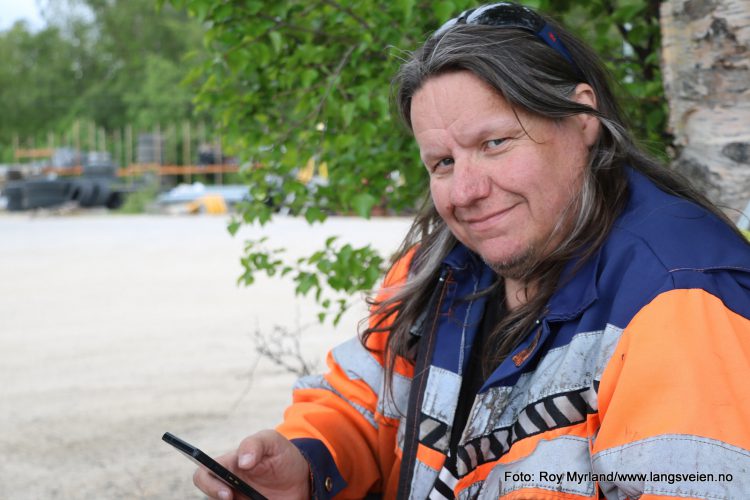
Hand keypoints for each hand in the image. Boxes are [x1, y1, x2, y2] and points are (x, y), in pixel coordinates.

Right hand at [193, 430, 310, 499]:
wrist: (301, 478)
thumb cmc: (281, 455)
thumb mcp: (272, 442)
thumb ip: (255, 444)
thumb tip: (242, 462)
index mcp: (227, 466)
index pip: (203, 475)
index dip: (208, 485)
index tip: (227, 493)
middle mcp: (228, 487)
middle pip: (211, 497)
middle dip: (218, 499)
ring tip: (261, 499)